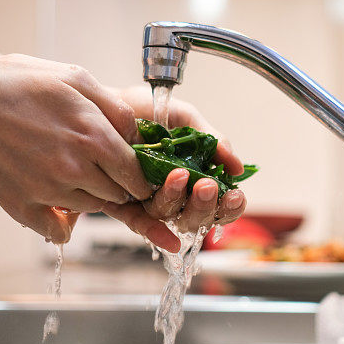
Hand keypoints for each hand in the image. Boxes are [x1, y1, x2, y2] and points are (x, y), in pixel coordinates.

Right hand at [0, 54, 179, 248]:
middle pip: (119, 194)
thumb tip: (141, 138)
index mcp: (93, 136)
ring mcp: (46, 191)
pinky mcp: (20, 207)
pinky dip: (62, 222)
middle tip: (98, 165)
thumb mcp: (75, 78)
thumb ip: (115, 109)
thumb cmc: (17, 82)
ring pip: (91, 208)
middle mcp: (74, 168)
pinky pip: (58, 232)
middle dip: (116, 182)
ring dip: (89, 195)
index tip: (132, 168)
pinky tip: (55, 200)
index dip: (140, 173)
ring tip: (67, 169)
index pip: (138, 174)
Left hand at [101, 86, 246, 242]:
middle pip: (197, 216)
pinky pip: (140, 224)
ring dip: (179, 202)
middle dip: (205, 204)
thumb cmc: (145, 112)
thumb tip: (237, 167)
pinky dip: (155, 233)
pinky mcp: (123, 205)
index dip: (230, 205)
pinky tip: (170, 241)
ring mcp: (149, 201)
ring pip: (170, 217)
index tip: (236, 194)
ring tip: (180, 177)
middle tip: (207, 186)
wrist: (106, 102)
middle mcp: (174, 194)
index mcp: (194, 177)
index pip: (219, 202)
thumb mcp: (184, 119)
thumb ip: (212, 141)